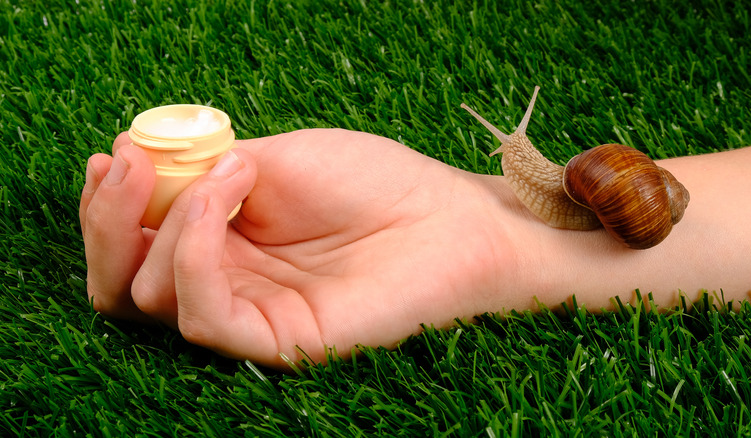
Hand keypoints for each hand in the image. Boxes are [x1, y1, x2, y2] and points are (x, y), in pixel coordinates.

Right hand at [81, 128, 544, 367]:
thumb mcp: (273, 159)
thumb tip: (141, 165)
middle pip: (121, 280)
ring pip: (151, 297)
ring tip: (230, 172)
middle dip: (106, 221)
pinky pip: (203, 316)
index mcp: (218, 240)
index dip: (108, 203)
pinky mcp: (277, 341)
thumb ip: (204, 172)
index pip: (131, 241)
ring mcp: (247, 314)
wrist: (444, 218)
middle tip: (125, 164)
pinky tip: (222, 203)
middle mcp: (224, 281)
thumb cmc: (371, 184)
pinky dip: (194, 256)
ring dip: (172, 222)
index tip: (115, 153)